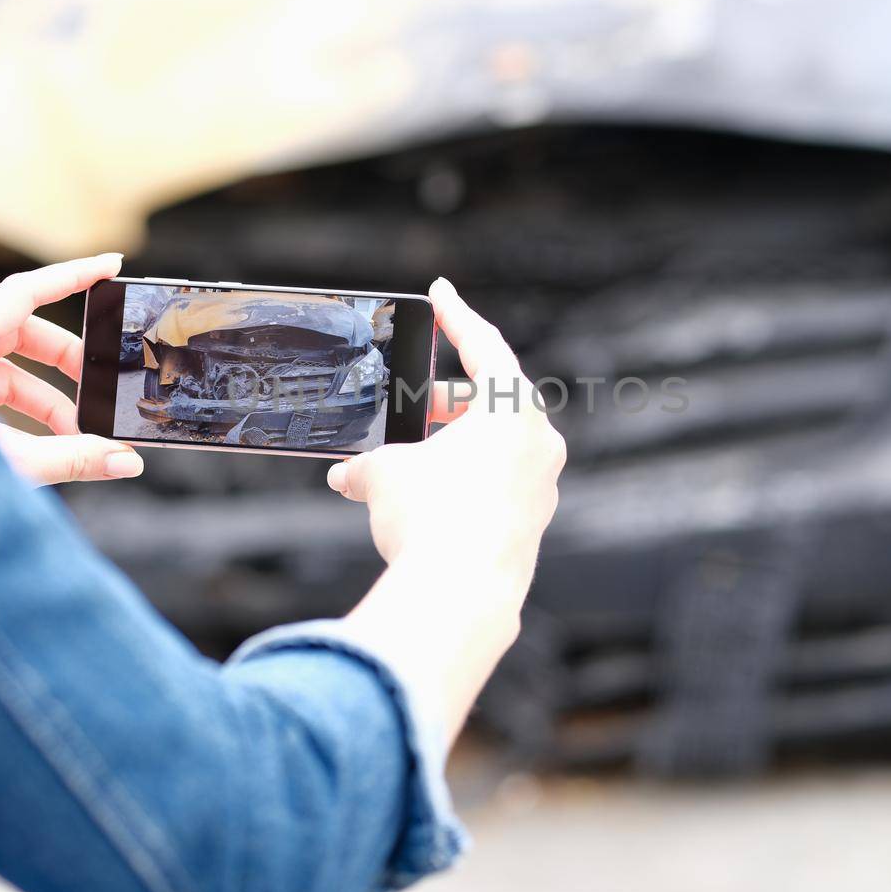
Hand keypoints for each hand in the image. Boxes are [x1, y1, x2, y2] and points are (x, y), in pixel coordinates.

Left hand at [0, 254, 144, 485]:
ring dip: (50, 399)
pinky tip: (51, 445)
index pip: (23, 293)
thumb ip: (73, 459)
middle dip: (69, 360)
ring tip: (82, 434)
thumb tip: (126, 461)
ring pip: (10, 372)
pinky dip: (26, 416)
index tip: (110, 267)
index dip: (71, 276)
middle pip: (23, 334)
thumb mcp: (11, 464)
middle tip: (104, 384)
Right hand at [327, 278, 565, 592]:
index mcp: (512, 409)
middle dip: (448, 400)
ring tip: (413, 458)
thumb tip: (348, 477)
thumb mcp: (385, 476)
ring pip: (497, 446)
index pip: (484, 345)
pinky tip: (429, 499)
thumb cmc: (431, 521)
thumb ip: (368, 466)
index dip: (456, 317)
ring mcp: (542, 487)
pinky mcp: (533, 525)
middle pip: (492, 401)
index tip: (441, 294)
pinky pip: (499, 486)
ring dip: (455, 445)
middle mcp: (538, 442)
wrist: (460, 597)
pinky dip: (465, 481)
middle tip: (415, 399)